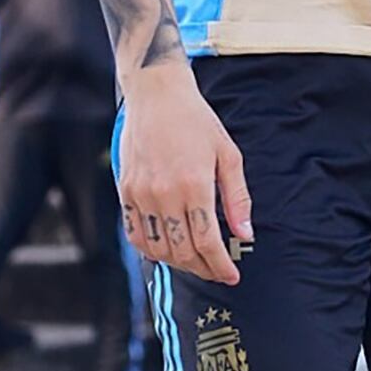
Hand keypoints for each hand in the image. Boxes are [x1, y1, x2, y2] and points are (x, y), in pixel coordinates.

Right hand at [117, 57, 252, 288]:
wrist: (157, 95)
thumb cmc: (197, 121)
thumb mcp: (228, 155)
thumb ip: (237, 198)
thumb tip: (244, 234)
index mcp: (194, 184)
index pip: (207, 241)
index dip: (221, 265)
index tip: (231, 276)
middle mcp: (164, 193)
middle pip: (183, 251)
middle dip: (203, 268)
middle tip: (217, 271)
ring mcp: (141, 194)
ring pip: (158, 248)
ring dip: (179, 263)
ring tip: (195, 261)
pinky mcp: (126, 191)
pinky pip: (136, 234)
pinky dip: (152, 250)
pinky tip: (168, 250)